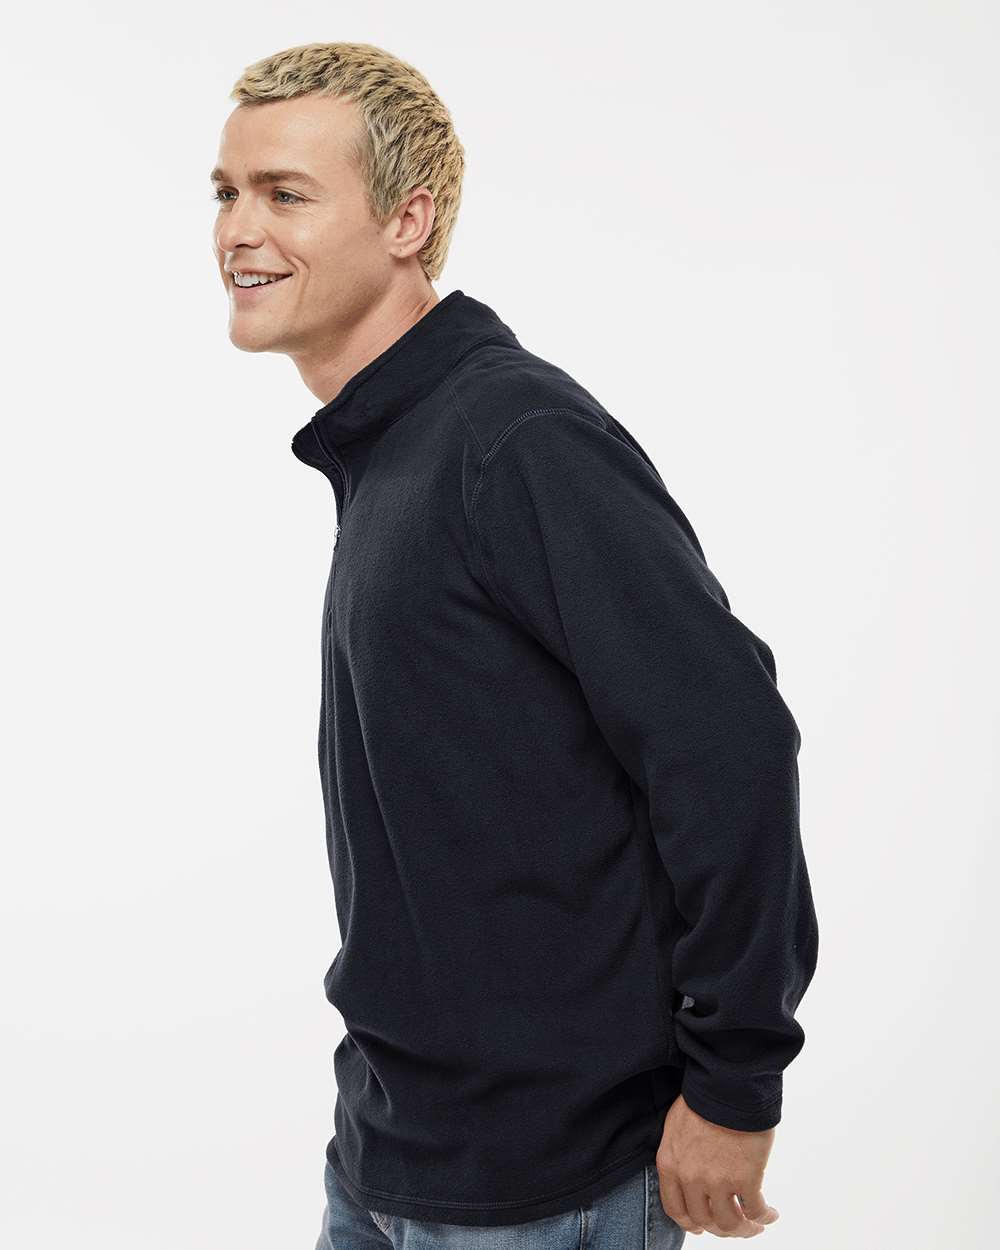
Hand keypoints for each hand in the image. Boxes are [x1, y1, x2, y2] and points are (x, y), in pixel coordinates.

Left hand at [653, 1094, 780, 1237]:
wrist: (726, 1085)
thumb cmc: (703, 1098)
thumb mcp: (677, 1127)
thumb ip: (680, 1155)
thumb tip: (692, 1173)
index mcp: (670, 1164)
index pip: (676, 1209)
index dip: (691, 1223)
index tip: (701, 1227)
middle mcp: (691, 1178)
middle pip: (705, 1220)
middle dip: (721, 1228)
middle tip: (735, 1226)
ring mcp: (718, 1181)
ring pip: (730, 1223)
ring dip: (744, 1229)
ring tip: (755, 1225)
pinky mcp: (746, 1179)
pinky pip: (756, 1211)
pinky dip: (765, 1218)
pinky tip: (771, 1214)